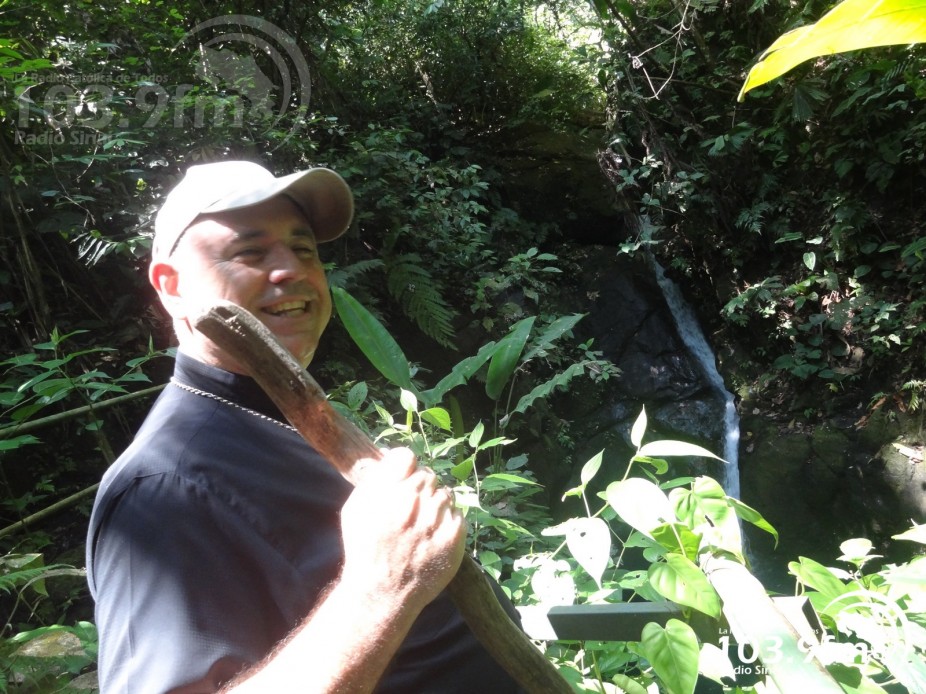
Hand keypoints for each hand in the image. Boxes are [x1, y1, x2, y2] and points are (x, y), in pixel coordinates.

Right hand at [339, 448, 464, 610]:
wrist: (383, 592)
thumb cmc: (365, 549)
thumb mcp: (354, 509)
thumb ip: (374, 479)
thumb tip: (391, 457)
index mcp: (388, 490)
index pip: (406, 456)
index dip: (404, 467)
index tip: (402, 478)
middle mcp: (414, 500)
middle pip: (427, 475)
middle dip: (420, 488)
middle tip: (411, 509)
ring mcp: (437, 518)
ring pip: (445, 493)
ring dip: (435, 505)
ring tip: (421, 526)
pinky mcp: (454, 535)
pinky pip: (457, 514)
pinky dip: (447, 523)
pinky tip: (432, 538)